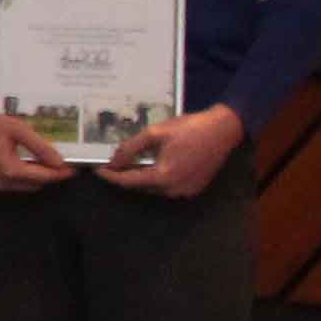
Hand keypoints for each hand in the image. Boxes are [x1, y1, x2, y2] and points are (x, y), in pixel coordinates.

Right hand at [0, 109, 74, 194]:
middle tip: (57, 160)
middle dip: (48, 174)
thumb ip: (39, 145)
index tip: (73, 167)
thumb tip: (59, 160)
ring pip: (21, 186)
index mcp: (10, 170)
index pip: (45, 177)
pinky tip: (14, 158)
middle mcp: (0, 183)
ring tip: (37, 157)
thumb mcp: (13, 128)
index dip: (62, 172)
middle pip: (34, 184)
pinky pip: (6, 184)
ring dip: (31, 175)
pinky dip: (15, 175)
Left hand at [107, 101, 244, 201]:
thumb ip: (131, 148)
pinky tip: (152, 164)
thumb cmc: (189, 128)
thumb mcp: (155, 133)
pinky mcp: (194, 189)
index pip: (128, 182)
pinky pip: (168, 187)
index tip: (96, 170)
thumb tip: (113, 161)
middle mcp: (173, 190)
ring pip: (153, 188)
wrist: (223, 130)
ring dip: (141, 177)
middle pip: (140, 187)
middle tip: (112, 163)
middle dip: (125, 175)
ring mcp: (185, 192)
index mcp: (163, 177)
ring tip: (130, 162)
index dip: (110, 176)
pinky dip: (157, 178)